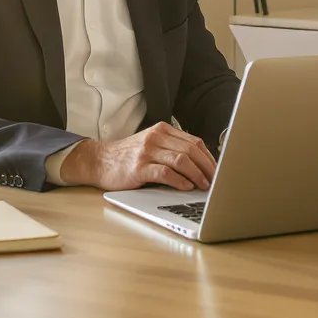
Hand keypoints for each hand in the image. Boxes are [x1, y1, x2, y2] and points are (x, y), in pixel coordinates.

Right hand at [59, 123, 216, 191]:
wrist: (99, 161)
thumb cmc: (128, 157)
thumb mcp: (152, 145)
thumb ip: (172, 149)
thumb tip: (202, 164)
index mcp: (162, 130)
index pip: (194, 141)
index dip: (209, 157)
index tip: (218, 170)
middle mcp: (156, 137)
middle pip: (191, 150)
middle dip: (207, 167)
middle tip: (216, 180)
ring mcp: (147, 152)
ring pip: (181, 160)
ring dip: (197, 174)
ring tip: (204, 185)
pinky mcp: (139, 167)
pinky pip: (165, 173)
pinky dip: (179, 180)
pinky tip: (186, 186)